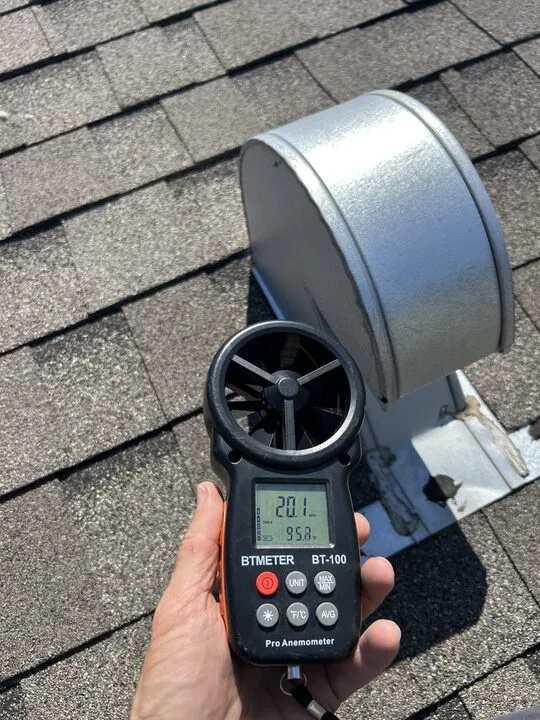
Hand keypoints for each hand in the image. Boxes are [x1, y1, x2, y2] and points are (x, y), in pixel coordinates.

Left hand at [131, 481, 399, 719]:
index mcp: (238, 601)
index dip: (306, 533)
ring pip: (340, 619)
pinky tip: (383, 632)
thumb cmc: (172, 689)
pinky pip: (350, 669)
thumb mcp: (182, 607)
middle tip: (362, 538)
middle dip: (344, 557)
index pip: (280, 557)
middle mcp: (270, 624)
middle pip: (317, 583)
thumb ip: (201, 549)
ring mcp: (293, 659)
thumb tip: (207, 493)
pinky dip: (373, 651)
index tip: (327, 512)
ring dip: (366, 595)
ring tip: (379, 575)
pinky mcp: (313, 696)